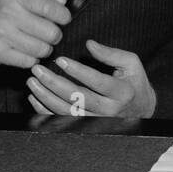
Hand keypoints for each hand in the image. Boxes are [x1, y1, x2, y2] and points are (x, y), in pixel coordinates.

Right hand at [0, 0, 70, 67]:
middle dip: (54, 35)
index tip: (63, 18)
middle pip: (52, 33)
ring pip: (43, 49)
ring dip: (44, 48)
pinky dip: (31, 58)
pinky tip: (24, 50)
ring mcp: (2, 35)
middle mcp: (8, 14)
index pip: (52, 8)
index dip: (64, 16)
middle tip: (47, 32)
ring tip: (35, 41)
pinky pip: (30, 61)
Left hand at [25, 39, 155, 117]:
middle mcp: (109, 110)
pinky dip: (44, 111)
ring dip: (45, 97)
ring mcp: (96, 121)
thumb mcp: (131, 64)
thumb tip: (89, 44)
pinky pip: (61, 121)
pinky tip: (35, 97)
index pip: (97, 82)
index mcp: (122, 93)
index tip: (60, 60)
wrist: (140, 111)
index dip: (77, 71)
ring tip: (32, 81)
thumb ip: (111, 54)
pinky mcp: (86, 127)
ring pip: (66, 111)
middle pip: (77, 98)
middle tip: (38, 70)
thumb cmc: (134, 83)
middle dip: (54, 83)